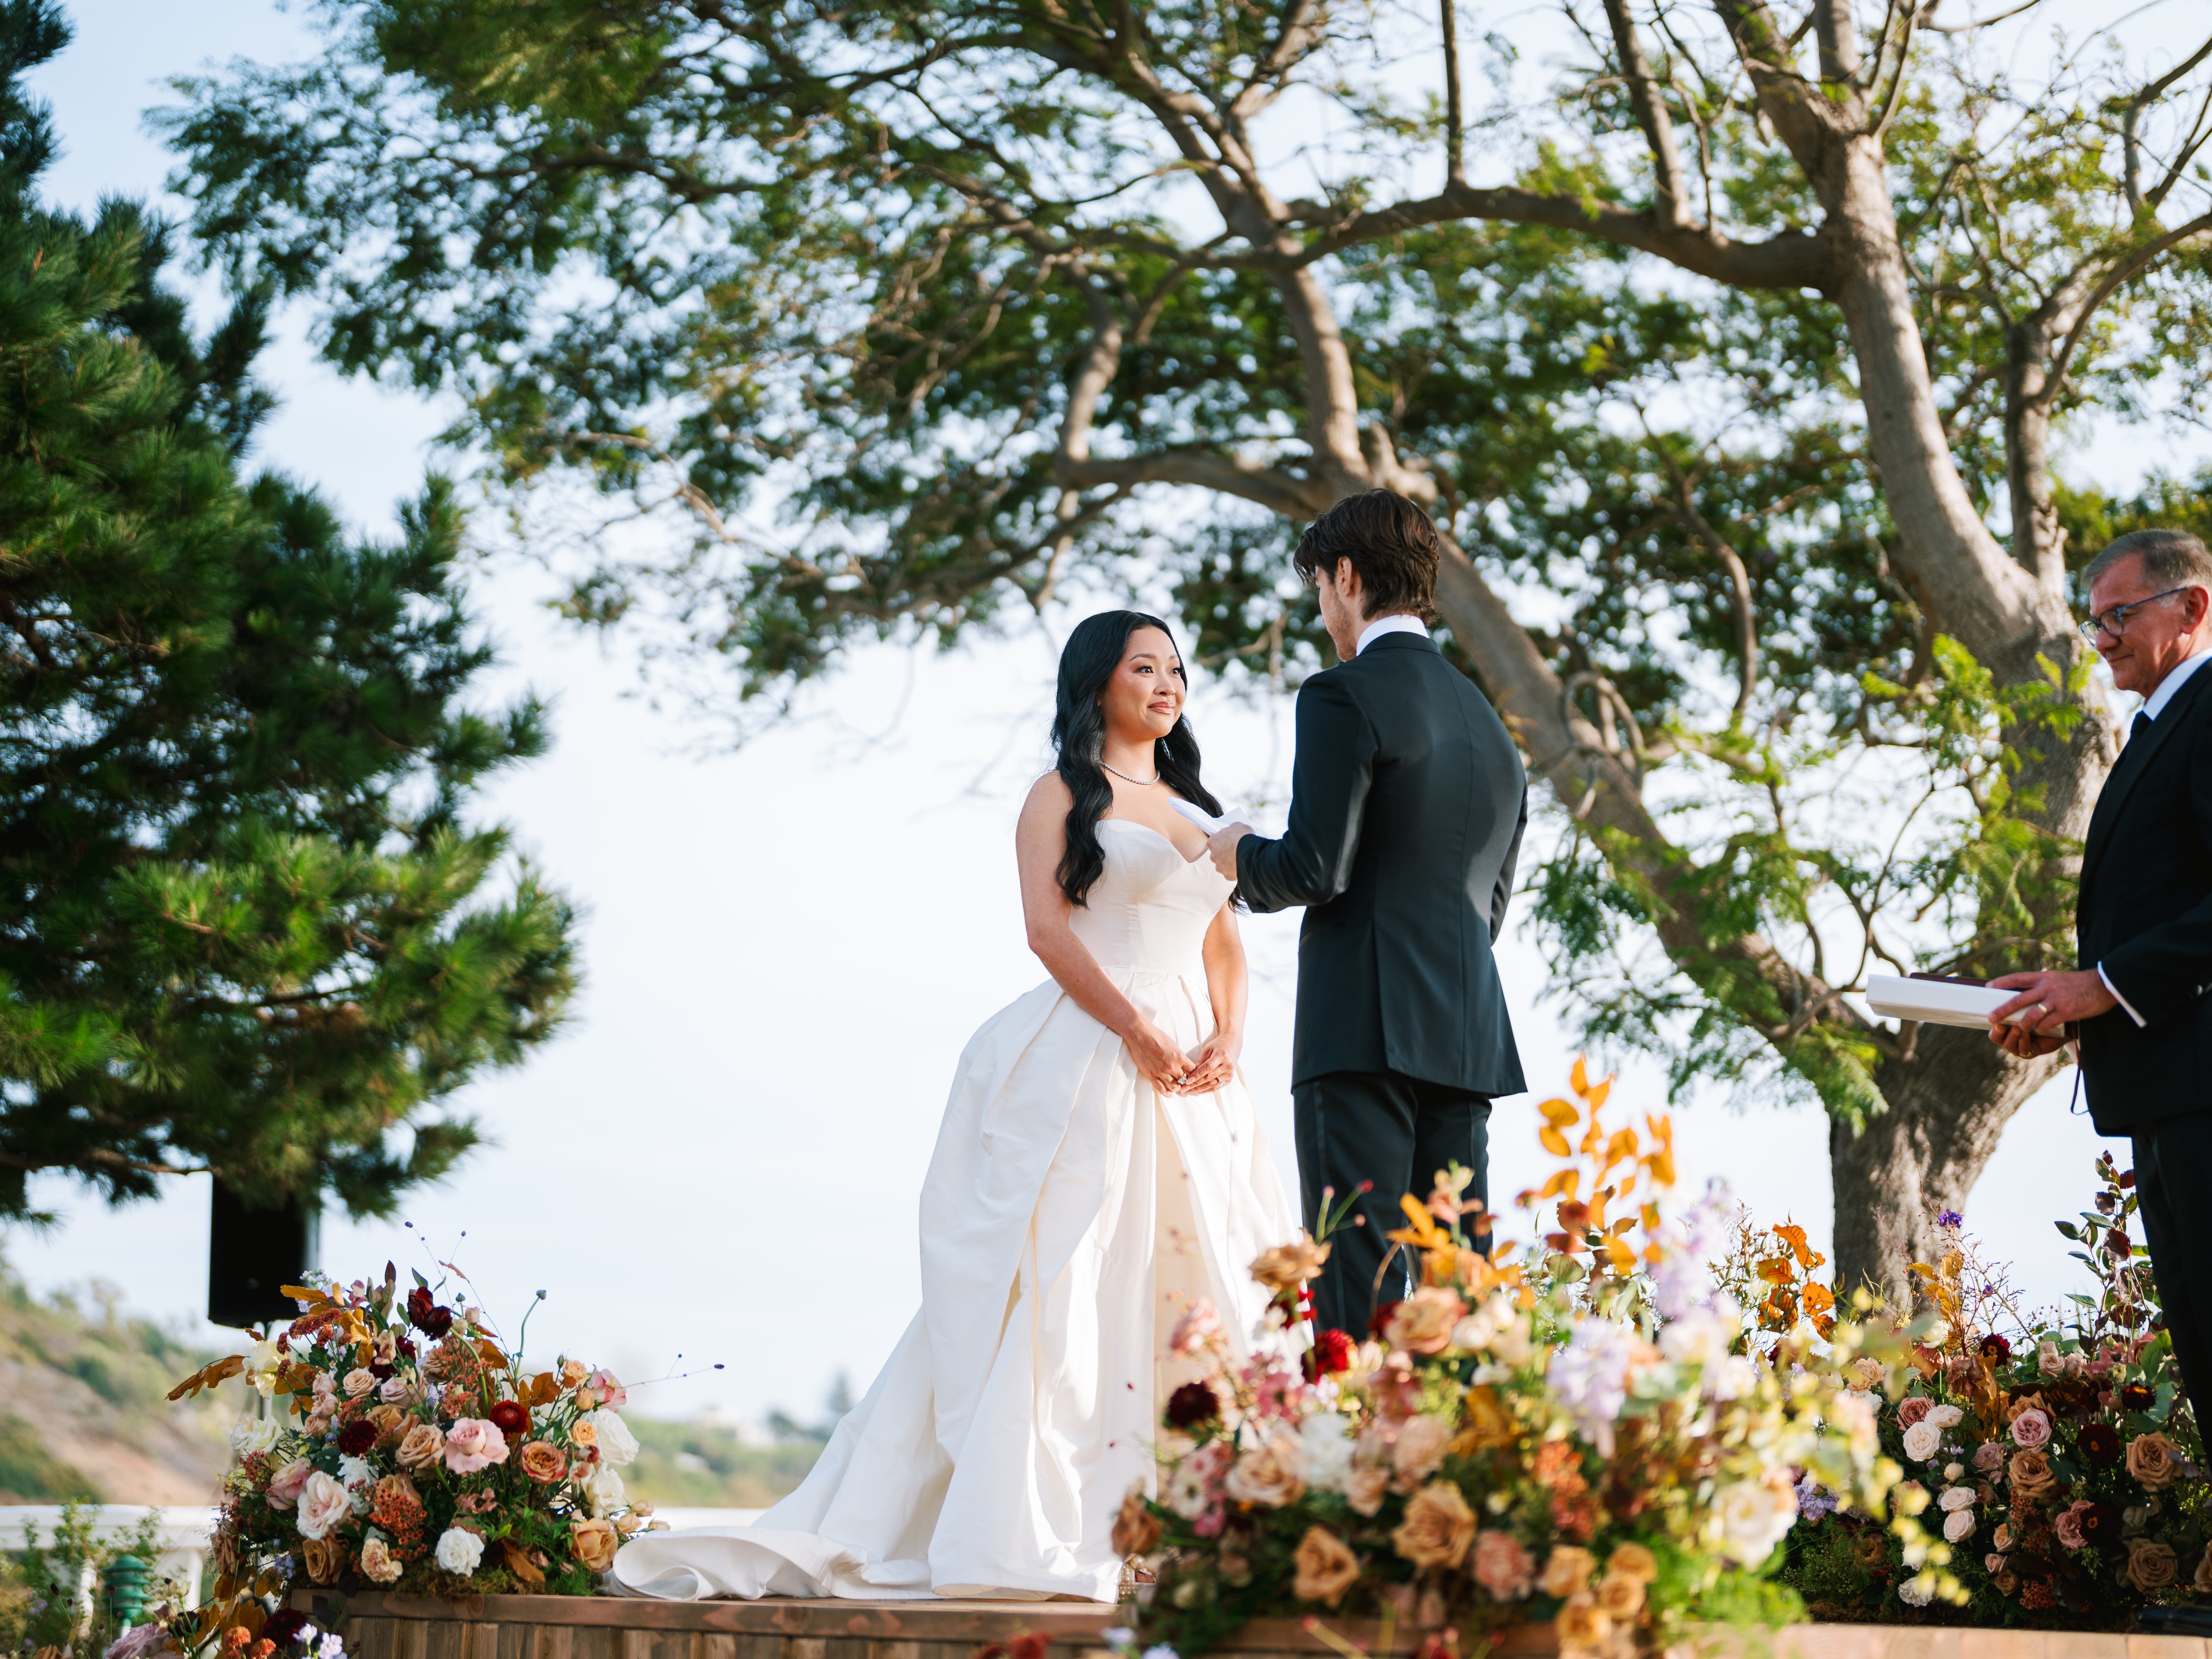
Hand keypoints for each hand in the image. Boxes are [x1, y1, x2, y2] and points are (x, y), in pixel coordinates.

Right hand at [1124, 1016, 1191, 1094]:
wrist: (1141, 1035)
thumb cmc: (1156, 1036)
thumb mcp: (1173, 1044)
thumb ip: (1178, 1055)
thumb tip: (1182, 1063)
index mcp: (1180, 1057)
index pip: (1193, 1070)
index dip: (1193, 1074)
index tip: (1192, 1076)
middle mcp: (1173, 1067)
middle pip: (1184, 1080)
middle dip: (1186, 1083)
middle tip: (1186, 1085)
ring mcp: (1162, 1072)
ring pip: (1174, 1087)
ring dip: (1177, 1088)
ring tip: (1177, 1089)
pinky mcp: (1151, 1075)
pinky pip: (1161, 1089)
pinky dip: (1167, 1093)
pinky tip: (1169, 1093)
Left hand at [1172, 1028, 1241, 1095]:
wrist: (1232, 1045)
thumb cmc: (1217, 1046)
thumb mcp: (1207, 1049)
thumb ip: (1200, 1061)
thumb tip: (1191, 1073)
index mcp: (1221, 1055)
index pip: (1207, 1068)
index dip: (1197, 1075)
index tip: (1187, 1081)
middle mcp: (1227, 1066)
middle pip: (1209, 1078)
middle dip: (1195, 1085)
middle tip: (1184, 1089)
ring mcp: (1229, 1073)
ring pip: (1212, 1085)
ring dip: (1199, 1090)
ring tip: (1188, 1092)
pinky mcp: (1229, 1079)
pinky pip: (1216, 1087)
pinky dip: (1206, 1090)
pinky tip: (1197, 1091)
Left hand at [1203, 823, 1249, 880]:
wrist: (1250, 853)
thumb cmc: (1242, 837)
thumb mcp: (1237, 826)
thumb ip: (1231, 829)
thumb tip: (1233, 830)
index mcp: (1212, 842)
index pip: (1214, 841)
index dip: (1222, 841)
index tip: (1228, 841)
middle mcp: (1213, 856)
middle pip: (1218, 854)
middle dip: (1225, 853)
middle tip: (1235, 850)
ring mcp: (1220, 867)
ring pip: (1223, 865)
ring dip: (1230, 863)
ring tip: (1240, 859)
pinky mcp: (1227, 875)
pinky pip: (1231, 873)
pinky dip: (1236, 870)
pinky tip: (1243, 866)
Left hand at [1986, 968, 2114, 1055]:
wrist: (2104, 985)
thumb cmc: (2079, 984)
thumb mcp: (2057, 978)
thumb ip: (2042, 984)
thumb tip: (2027, 991)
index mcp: (2043, 977)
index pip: (2017, 978)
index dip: (2001, 982)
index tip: (1988, 987)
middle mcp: (2047, 987)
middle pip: (2018, 999)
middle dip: (2002, 1009)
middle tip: (1991, 1017)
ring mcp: (2056, 1000)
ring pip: (2031, 1014)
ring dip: (2021, 1024)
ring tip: (2015, 1030)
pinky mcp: (2066, 1011)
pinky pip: (2047, 1023)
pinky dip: (2041, 1029)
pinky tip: (2039, 1032)